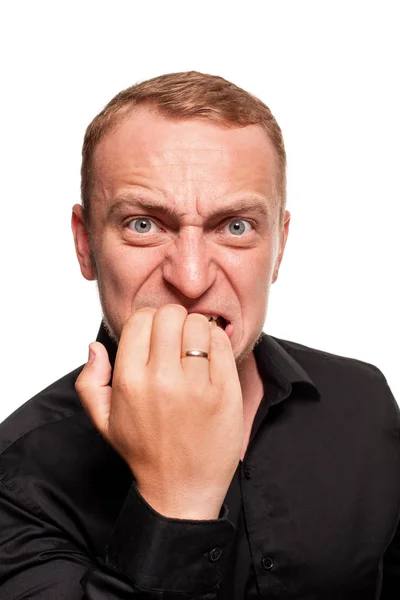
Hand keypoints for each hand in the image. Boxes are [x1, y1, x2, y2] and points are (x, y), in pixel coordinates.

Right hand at [75, 304, 243, 519]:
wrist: (181, 490)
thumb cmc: (145, 452)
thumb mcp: (104, 421)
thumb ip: (91, 381)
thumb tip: (95, 346)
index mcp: (129, 381)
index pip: (141, 318)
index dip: (148, 322)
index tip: (155, 337)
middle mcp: (162, 379)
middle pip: (171, 314)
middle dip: (173, 322)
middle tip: (176, 341)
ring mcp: (197, 385)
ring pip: (199, 324)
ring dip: (197, 331)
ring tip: (194, 352)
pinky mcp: (225, 391)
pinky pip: (223, 343)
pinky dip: (218, 343)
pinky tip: (210, 360)